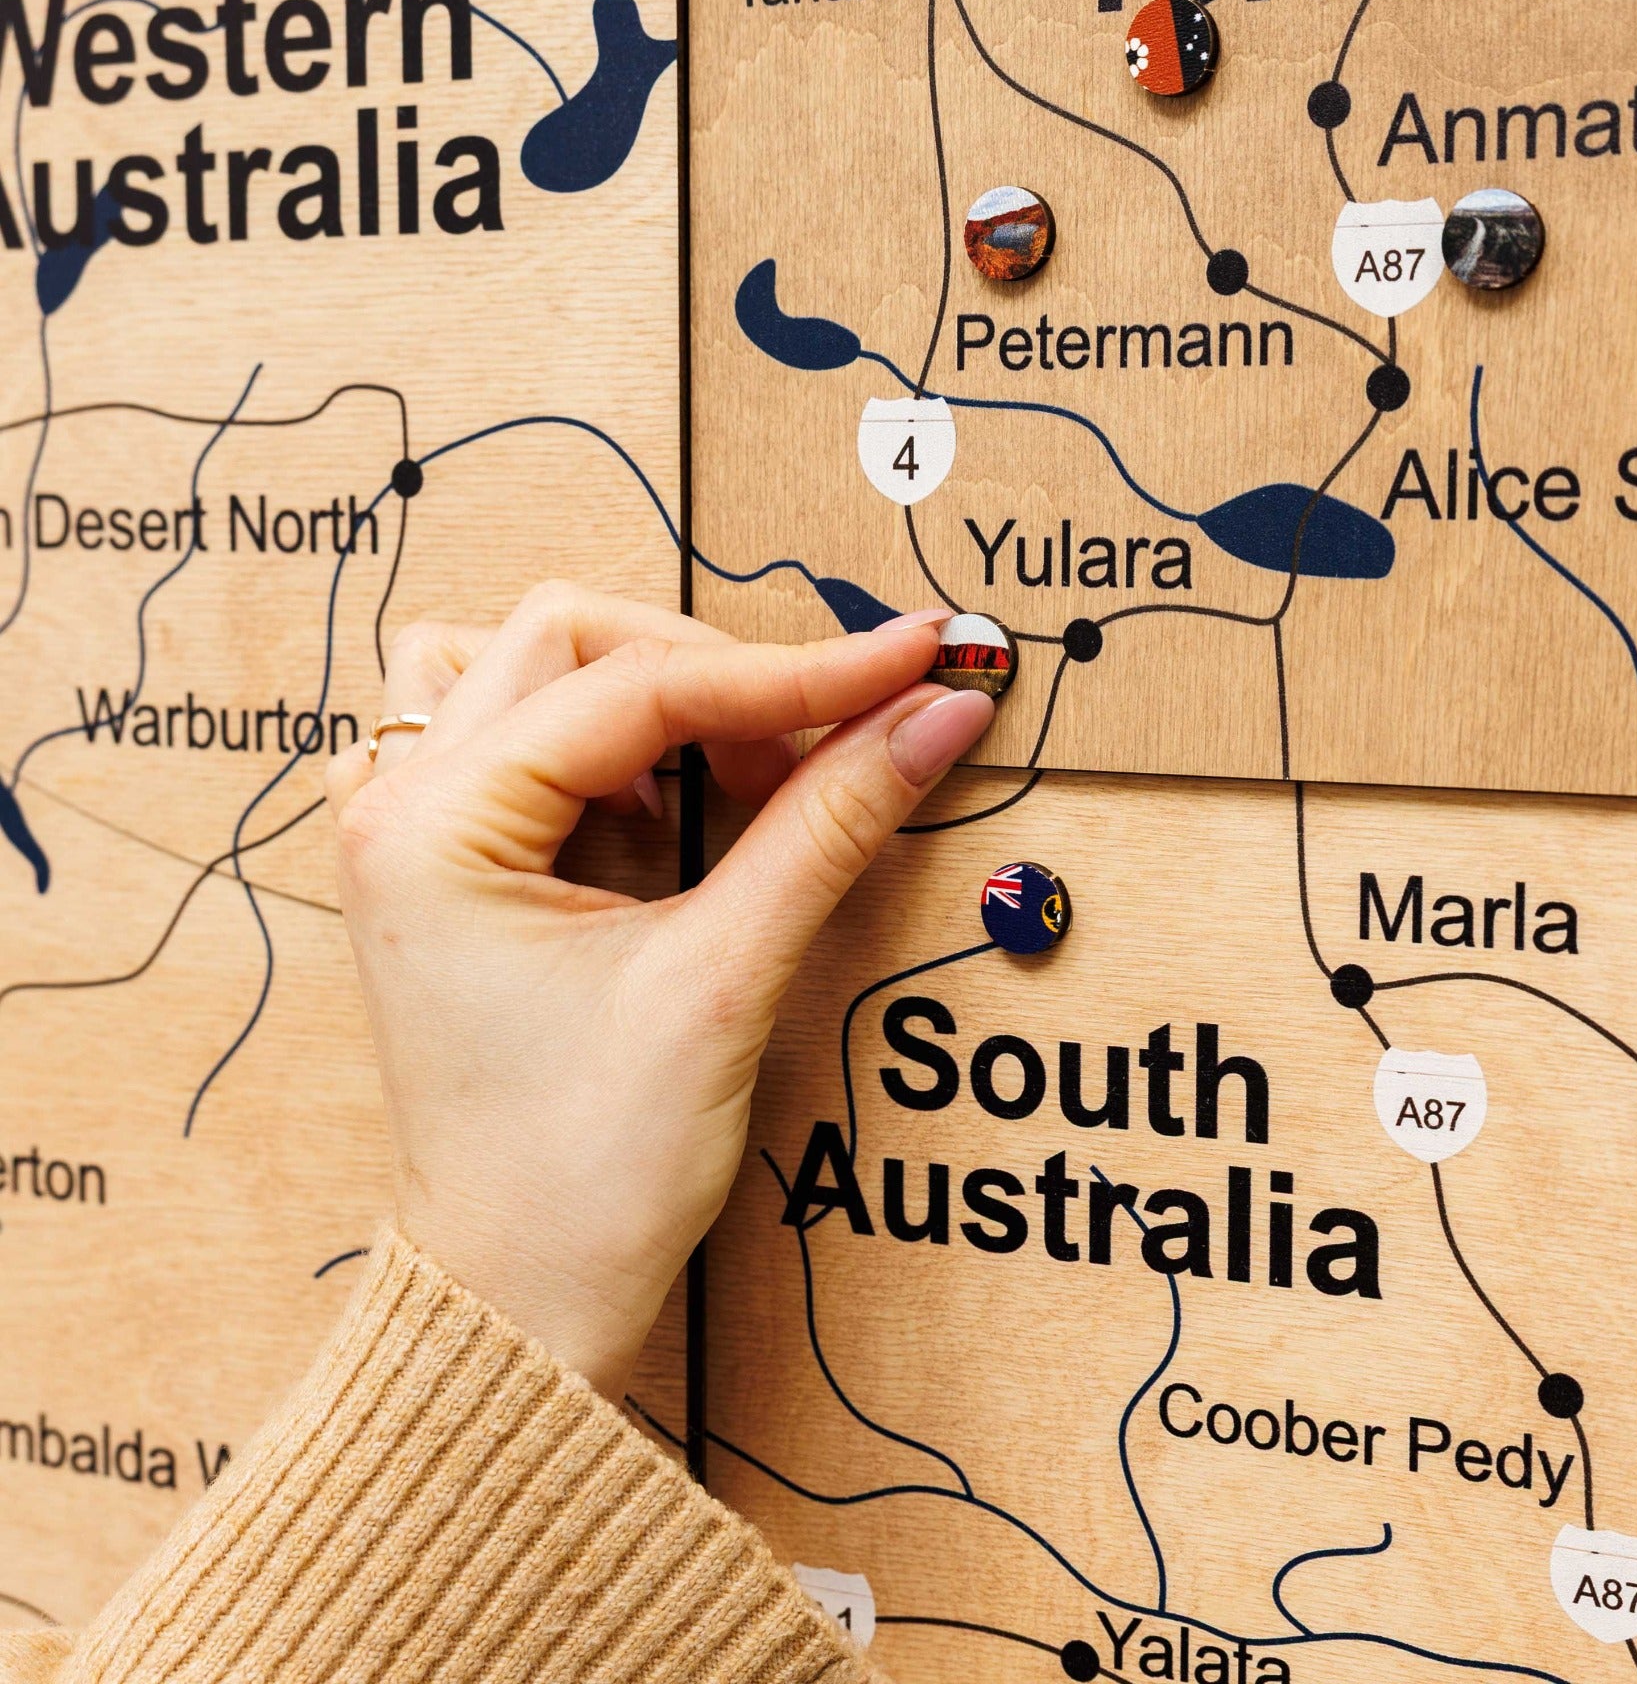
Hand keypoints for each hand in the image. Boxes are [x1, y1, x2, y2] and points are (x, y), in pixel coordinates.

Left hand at [324, 583, 990, 1397]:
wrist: (517, 1300)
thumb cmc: (588, 1172)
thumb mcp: (724, 981)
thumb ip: (829, 825)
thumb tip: (934, 714)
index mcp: (433, 827)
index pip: (640, 687)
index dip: (797, 670)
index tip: (914, 661)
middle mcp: (398, 804)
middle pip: (573, 639)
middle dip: (720, 674)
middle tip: (830, 743)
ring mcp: (411, 830)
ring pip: (532, 667)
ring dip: (649, 690)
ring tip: (737, 773)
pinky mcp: (448, 863)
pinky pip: (519, 734)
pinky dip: (610, 743)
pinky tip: (670, 809)